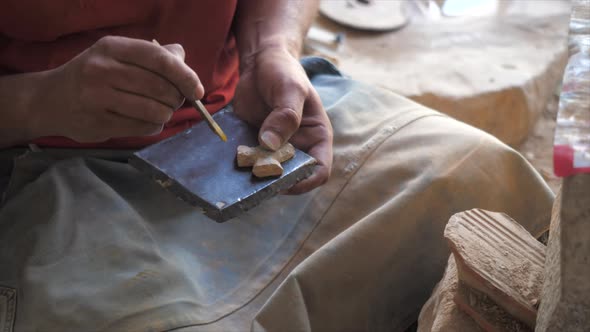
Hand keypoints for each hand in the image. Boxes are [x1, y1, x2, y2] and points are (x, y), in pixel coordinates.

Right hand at [30, 36, 203, 141]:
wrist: (50, 100)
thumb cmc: (94, 76)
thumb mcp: (117, 55)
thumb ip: (153, 56)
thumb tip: (183, 60)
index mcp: (112, 48)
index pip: (159, 59)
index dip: (185, 76)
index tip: (197, 90)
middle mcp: (102, 70)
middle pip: (161, 88)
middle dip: (176, 98)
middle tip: (173, 101)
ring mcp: (97, 97)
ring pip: (155, 110)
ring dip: (166, 114)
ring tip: (160, 111)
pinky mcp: (98, 122)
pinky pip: (144, 127)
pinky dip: (154, 126)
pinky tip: (147, 120)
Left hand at [233, 47, 332, 193]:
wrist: (260, 62)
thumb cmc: (284, 71)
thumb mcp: (289, 89)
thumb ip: (285, 115)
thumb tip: (270, 144)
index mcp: (316, 137)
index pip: (319, 169)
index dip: (306, 181)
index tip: (285, 181)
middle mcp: (298, 147)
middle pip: (292, 176)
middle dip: (276, 179)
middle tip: (257, 172)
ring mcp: (275, 148)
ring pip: (269, 172)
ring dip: (256, 174)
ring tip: (242, 166)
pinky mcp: (255, 144)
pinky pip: (250, 161)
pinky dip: (242, 165)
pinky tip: (230, 160)